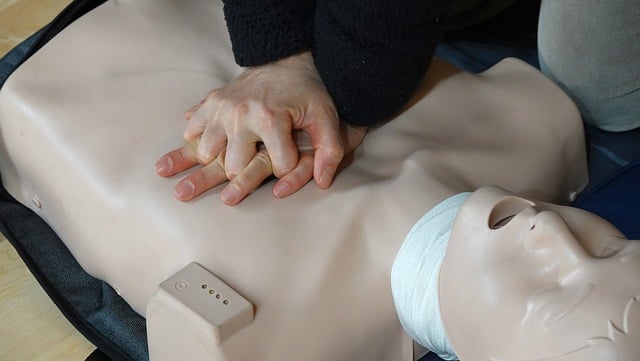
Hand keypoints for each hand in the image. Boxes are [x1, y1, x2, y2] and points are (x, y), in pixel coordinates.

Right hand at [183, 51, 342, 191]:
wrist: (285, 60)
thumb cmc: (307, 93)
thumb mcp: (326, 118)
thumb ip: (329, 151)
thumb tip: (323, 182)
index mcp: (270, 119)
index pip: (279, 168)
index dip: (289, 167)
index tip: (292, 157)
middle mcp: (240, 115)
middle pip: (234, 169)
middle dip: (248, 171)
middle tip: (260, 159)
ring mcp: (220, 109)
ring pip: (206, 154)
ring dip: (220, 159)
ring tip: (237, 154)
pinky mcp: (208, 104)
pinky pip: (191, 132)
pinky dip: (200, 140)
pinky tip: (216, 142)